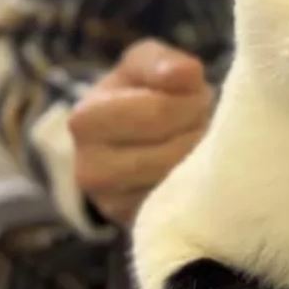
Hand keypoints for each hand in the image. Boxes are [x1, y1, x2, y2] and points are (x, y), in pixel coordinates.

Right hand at [69, 39, 212, 226]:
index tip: (195, 95)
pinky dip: (196, 186)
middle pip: (171, 152)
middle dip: (197, 130)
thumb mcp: (145, 64)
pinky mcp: (136, 226)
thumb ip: (161, 62)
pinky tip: (190, 168)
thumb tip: (184, 72)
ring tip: (193, 141)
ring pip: (180, 182)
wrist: (132, 139)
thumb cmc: (142, 93)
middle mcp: (90, 169)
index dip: (190, 102)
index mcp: (87, 120)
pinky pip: (181, 208)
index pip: (157, 113)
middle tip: (198, 120)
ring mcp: (111, 205)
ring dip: (200, 158)